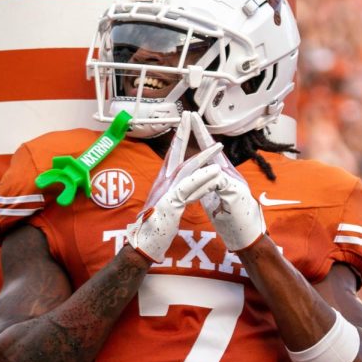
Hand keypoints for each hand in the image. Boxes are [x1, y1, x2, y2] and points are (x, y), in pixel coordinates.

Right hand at [127, 114, 223, 262]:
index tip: (184, 123)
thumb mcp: (166, 206)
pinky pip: (189, 188)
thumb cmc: (155, 228)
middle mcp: (162, 184)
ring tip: (218, 147)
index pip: (172, 156)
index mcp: (162, 183)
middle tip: (190, 116)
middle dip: (183, 134)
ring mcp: (165, 192)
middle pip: (175, 154)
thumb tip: (186, 189)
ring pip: (187, 169)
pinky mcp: (170, 203)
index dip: (178, 138)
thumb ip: (176, 194)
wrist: (143, 245)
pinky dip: (203, 179)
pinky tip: (215, 173)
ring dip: (204, 157)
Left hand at [188, 115, 265, 252]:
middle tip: (192, 116)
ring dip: (203, 150)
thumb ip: (206, 187)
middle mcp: (230, 175)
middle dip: (202, 133)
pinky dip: (205, 179)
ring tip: (193, 134)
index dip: (200, 139)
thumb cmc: (232, 221)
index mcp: (222, 177)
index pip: (209, 154)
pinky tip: (197, 177)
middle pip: (214, 151)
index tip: (190, 123)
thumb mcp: (214, 200)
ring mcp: (235, 182)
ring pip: (214, 164)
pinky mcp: (235, 192)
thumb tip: (196, 180)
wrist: (246, 238)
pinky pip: (217, 180)